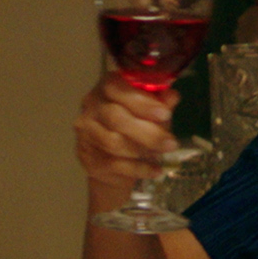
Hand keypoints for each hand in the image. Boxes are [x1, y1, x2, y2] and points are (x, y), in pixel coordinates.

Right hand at [71, 71, 180, 201]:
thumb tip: (172, 96)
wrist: (113, 157)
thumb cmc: (136, 124)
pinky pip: (113, 164)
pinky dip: (138, 169)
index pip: (118, 89)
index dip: (142, 102)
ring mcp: (85, 132)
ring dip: (142, 151)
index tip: (165, 114)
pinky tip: (154, 170)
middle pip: (115, 118)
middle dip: (147, 133)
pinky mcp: (87, 157)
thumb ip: (161, 103)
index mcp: (107, 87)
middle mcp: (91, 106)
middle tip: (171, 143)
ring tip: (162, 155)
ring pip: (113, 143)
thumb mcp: (153, 111)